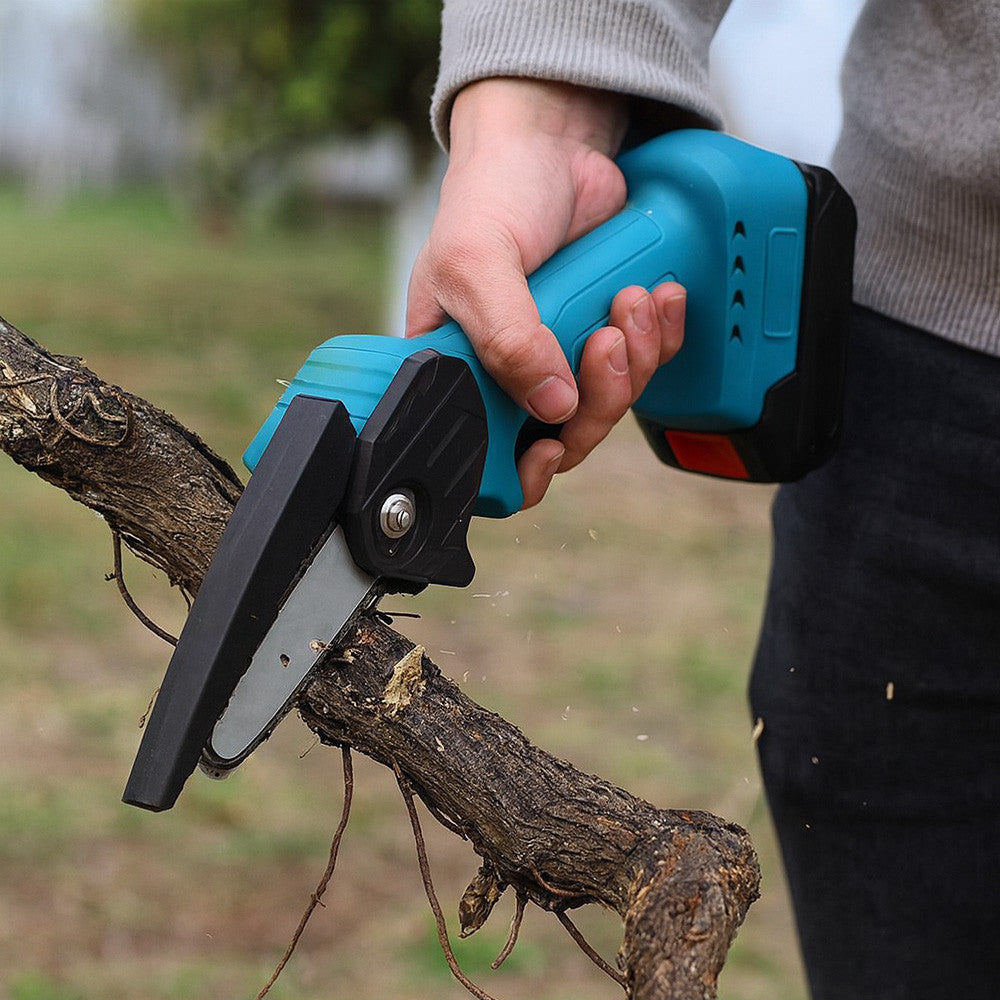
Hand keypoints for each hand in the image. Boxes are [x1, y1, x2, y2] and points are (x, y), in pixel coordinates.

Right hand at [406, 78, 684, 507]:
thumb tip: (553, 404)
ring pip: (608, 404)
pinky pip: (643, 365)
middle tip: (605, 342)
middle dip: (598, 398)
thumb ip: (506, 337)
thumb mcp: (476, 262)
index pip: (487, 452)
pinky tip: (656, 297)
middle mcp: (508, 372)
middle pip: (564, 434)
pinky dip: (658, 338)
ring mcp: (559, 355)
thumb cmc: (492, 195)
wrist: (551, 141)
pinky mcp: (603, 329)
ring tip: (632, 302)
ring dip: (634, 361)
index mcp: (458, 369)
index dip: (522, 468)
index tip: (553, 444)